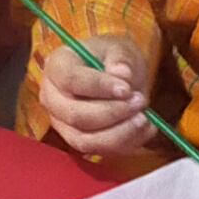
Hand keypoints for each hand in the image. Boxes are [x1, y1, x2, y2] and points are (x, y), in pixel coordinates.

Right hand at [35, 38, 157, 156]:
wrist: (112, 74)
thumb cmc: (111, 58)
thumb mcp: (119, 47)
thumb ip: (121, 58)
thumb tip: (123, 73)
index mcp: (56, 67)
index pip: (71, 80)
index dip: (99, 86)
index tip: (127, 89)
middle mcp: (51, 98)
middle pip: (75, 115)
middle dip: (112, 112)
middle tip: (140, 101)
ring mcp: (62, 123)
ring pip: (85, 140)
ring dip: (118, 133)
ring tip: (144, 118)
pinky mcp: (77, 141)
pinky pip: (99, 151)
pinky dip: (126, 143)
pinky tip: (147, 128)